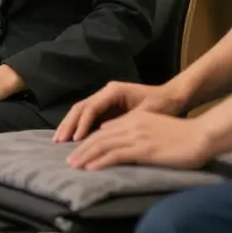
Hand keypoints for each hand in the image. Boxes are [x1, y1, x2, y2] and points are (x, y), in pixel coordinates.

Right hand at [53, 81, 183, 142]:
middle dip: (68, 124)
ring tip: (58, 140)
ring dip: (69, 125)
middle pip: (80, 107)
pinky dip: (78, 127)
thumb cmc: (163, 105)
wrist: (173, 97)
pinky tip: (71, 139)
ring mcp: (105, 99)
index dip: (81, 124)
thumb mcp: (145, 115)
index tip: (75, 140)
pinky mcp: (107, 107)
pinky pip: (88, 116)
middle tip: (58, 141)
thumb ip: (124, 123)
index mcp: (113, 91)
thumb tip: (103, 135)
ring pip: (81, 111)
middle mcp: (106, 92)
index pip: (91, 108)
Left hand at [66, 112, 213, 170]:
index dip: (90, 140)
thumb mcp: (156, 128)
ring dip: (85, 155)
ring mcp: (136, 136)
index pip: (106, 130)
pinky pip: (115, 154)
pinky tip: (90, 168)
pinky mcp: (143, 148)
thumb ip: (137, 131)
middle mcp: (132, 125)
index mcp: (135, 120)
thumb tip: (119, 139)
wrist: (202, 135)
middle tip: (69, 161)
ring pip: (103, 145)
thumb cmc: (184, 136)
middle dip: (82, 148)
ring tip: (73, 166)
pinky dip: (100, 161)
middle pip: (99, 137)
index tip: (79, 151)